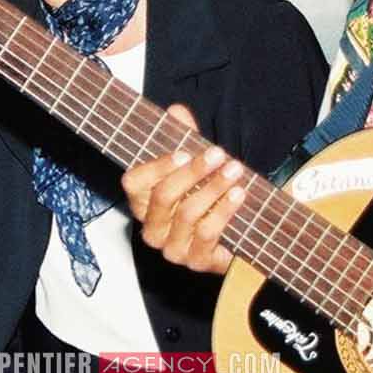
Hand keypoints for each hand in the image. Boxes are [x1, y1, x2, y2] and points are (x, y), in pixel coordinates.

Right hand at [120, 104, 244, 273]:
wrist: (233, 240)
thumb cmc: (206, 201)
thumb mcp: (194, 167)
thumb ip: (184, 139)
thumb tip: (177, 110)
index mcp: (142, 203)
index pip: (134, 182)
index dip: (157, 167)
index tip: (183, 152)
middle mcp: (151, 228)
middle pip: (164, 196)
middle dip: (193, 172)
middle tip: (217, 154)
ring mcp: (172, 248)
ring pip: (187, 214)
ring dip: (214, 188)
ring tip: (234, 170)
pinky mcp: (196, 261)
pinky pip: (207, 234)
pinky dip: (224, 211)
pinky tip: (238, 194)